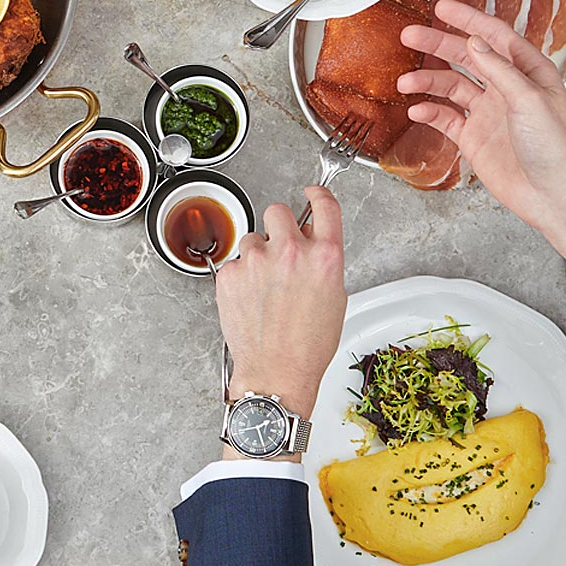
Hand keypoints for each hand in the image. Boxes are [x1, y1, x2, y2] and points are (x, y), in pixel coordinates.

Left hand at [212, 186, 347, 425]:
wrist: (277, 372)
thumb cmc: (308, 345)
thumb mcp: (335, 297)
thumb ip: (323, 260)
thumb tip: (310, 239)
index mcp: (325, 256)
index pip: (324, 204)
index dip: (317, 193)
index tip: (311, 192)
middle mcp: (291, 251)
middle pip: (278, 211)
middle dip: (279, 227)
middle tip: (280, 252)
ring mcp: (257, 261)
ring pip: (253, 239)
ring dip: (258, 255)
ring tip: (265, 289)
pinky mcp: (231, 274)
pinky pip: (236, 263)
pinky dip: (242, 277)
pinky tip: (251, 300)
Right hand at [395, 0, 565, 255]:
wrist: (552, 194)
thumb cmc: (555, 147)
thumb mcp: (530, 99)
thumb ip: (499, 70)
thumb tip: (475, 43)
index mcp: (528, 72)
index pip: (494, 36)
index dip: (468, 20)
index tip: (442, 8)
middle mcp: (506, 88)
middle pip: (466, 57)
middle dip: (438, 45)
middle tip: (410, 36)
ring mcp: (488, 112)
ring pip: (451, 86)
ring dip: (428, 81)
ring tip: (406, 82)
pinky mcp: (474, 137)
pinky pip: (446, 117)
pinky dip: (430, 111)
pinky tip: (418, 110)